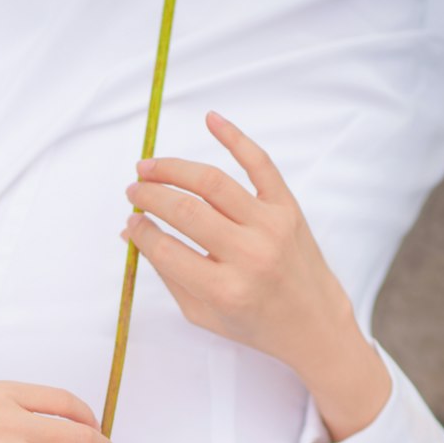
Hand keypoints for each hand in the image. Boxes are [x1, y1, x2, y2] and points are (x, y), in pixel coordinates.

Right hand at [123, 111, 355, 382]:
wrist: (314, 323)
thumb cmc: (255, 323)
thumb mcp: (204, 315)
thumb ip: (168, 275)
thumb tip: (133, 234)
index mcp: (224, 290)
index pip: (168, 250)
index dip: (142, 232)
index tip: (129, 221)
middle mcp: (248, 256)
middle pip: (186, 211)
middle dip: (150, 197)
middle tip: (133, 190)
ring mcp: (270, 227)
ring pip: (213, 183)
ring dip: (174, 169)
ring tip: (148, 166)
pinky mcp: (287, 208)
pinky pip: (260, 163)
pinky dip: (234, 137)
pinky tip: (210, 119)